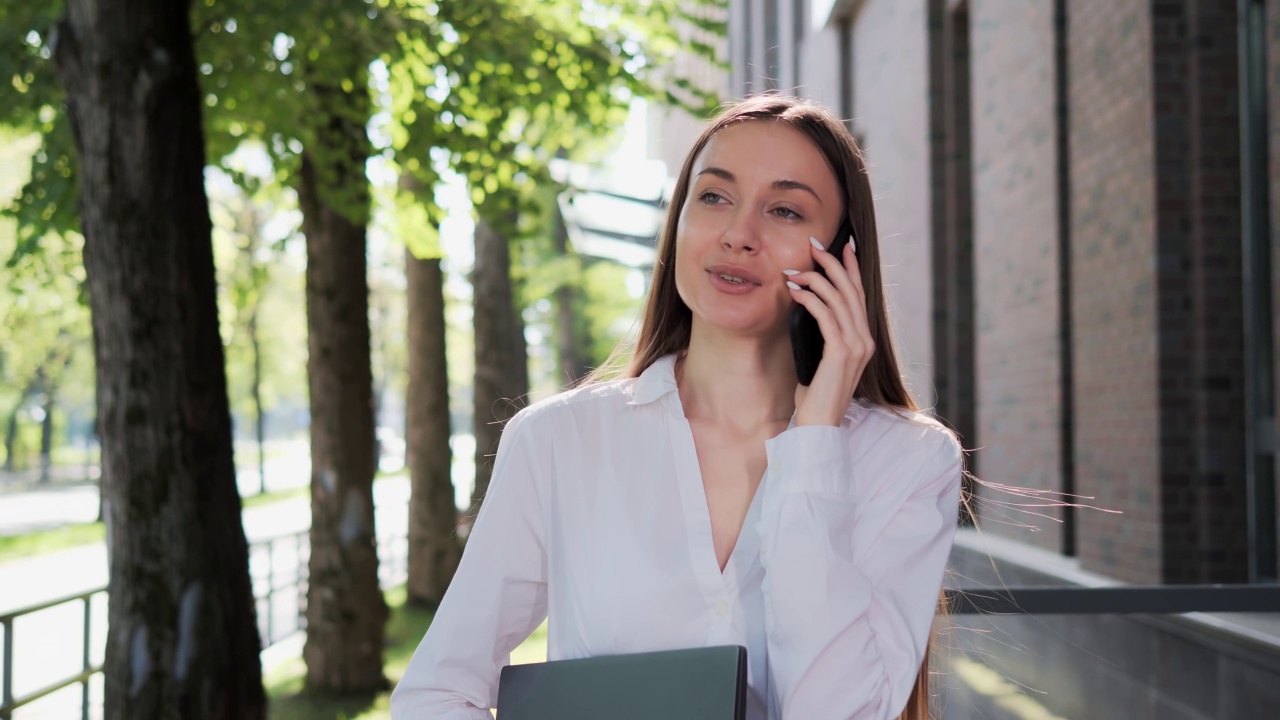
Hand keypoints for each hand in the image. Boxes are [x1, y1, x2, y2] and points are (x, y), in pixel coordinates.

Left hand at [785, 235, 874, 426]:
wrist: (819, 425)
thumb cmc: (815, 394)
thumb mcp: (822, 358)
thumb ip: (824, 335)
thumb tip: (808, 306)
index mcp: (864, 340)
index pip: (860, 295)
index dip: (852, 268)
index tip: (843, 246)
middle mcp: (865, 340)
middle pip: (851, 291)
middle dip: (833, 263)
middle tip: (814, 245)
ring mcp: (856, 347)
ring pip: (839, 300)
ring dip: (815, 279)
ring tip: (795, 271)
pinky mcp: (841, 354)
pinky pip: (826, 317)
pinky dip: (810, 300)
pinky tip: (795, 291)